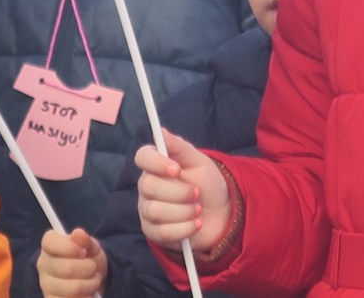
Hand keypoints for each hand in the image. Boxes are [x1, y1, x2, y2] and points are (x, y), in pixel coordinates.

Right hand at [37, 228, 106, 297]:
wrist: (91, 278)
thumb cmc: (87, 258)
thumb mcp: (90, 245)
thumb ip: (85, 240)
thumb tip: (77, 233)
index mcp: (49, 245)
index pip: (50, 242)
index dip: (70, 247)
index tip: (83, 251)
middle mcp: (43, 264)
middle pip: (68, 268)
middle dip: (89, 268)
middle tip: (93, 267)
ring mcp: (46, 285)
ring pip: (73, 288)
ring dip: (91, 284)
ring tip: (94, 280)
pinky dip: (86, 297)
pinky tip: (88, 293)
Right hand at [136, 129, 230, 252]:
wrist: (220, 213)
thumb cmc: (207, 183)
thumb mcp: (199, 161)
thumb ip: (179, 147)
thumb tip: (160, 130)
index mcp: (156, 165)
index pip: (142, 157)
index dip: (157, 163)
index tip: (177, 169)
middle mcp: (147, 186)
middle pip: (148, 187)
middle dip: (179, 192)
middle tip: (197, 193)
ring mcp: (147, 210)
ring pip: (155, 211)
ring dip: (184, 211)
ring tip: (198, 209)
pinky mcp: (154, 232)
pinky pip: (163, 232)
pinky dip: (185, 228)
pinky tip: (197, 223)